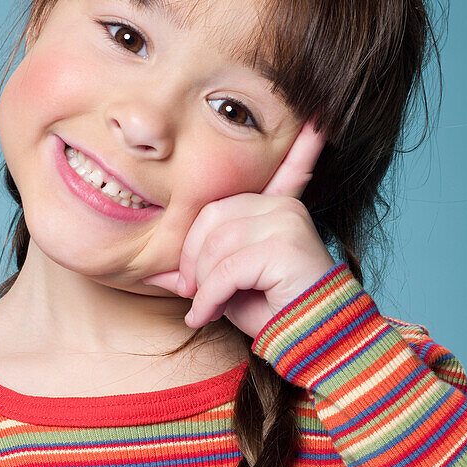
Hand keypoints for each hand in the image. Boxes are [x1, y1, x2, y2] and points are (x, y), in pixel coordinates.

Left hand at [141, 118, 336, 340]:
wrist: (310, 344)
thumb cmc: (271, 313)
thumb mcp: (225, 285)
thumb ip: (196, 269)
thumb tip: (149, 271)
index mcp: (274, 205)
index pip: (278, 169)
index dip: (300, 147)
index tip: (318, 121)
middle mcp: (283, 206)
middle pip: (211, 216)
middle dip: (192, 257)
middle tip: (190, 292)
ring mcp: (286, 222)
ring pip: (216, 244)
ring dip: (202, 284)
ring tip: (204, 307)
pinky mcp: (284, 247)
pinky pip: (227, 269)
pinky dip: (209, 297)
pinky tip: (207, 314)